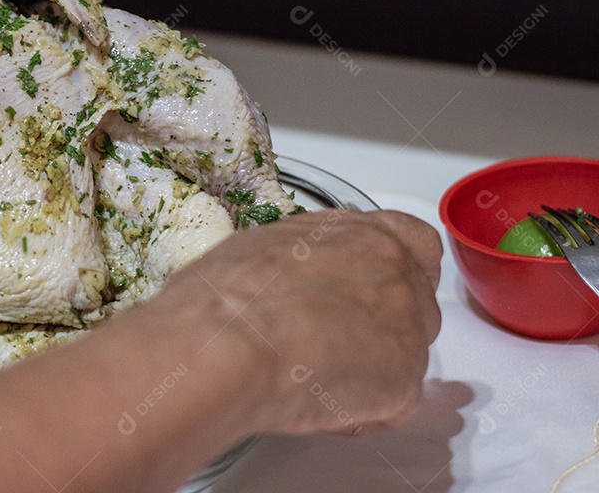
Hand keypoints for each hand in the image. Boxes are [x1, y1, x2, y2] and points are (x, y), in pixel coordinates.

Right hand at [156, 210, 441, 437]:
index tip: (379, 288)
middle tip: (335, 342)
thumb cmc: (227, 297)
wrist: (229, 345)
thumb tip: (304, 280)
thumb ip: (312, 260)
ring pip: (405, 356)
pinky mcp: (404, 382)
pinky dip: (359, 411)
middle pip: (416, 304)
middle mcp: (395, 272)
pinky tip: (314, 401)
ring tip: (312, 374)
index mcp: (361, 233)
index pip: (415, 243)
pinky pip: (391, 404)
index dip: (399, 270)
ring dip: (370, 370)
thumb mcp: (267, 248)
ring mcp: (408, 327)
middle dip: (384, 326)